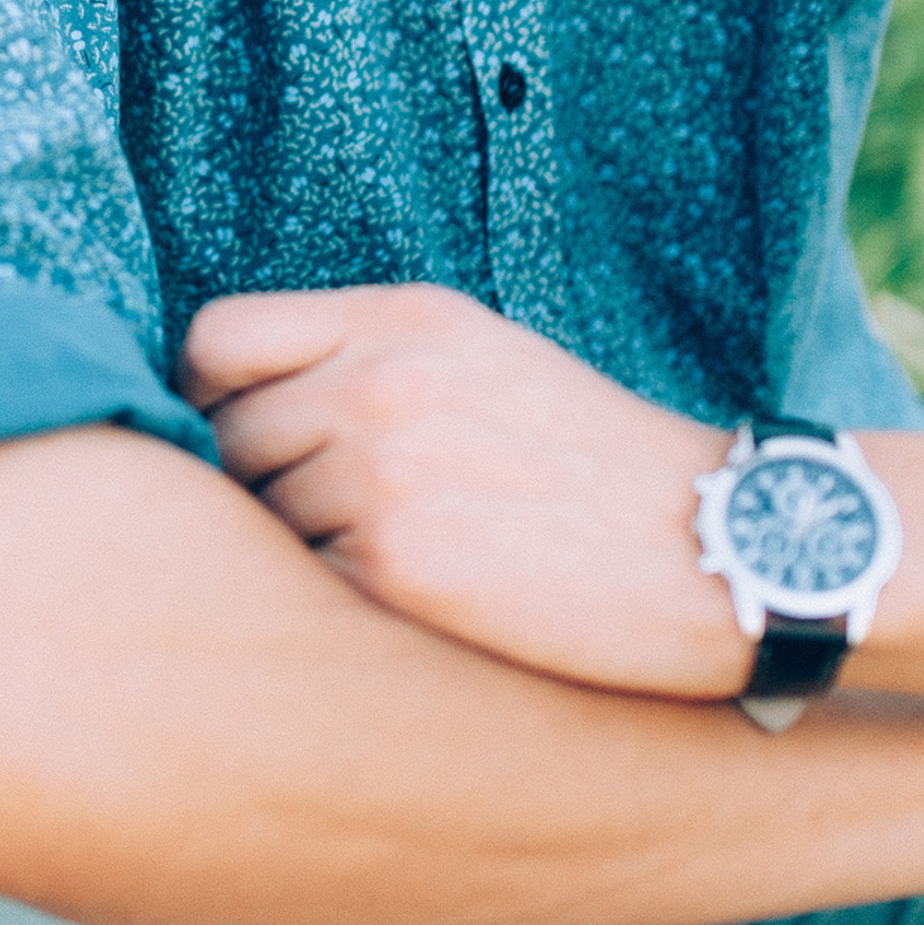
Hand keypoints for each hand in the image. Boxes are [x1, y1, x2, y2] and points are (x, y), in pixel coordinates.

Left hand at [178, 283, 753, 699]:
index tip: (229, 429)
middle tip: (318, 516)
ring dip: (299, 549)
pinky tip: (405, 606)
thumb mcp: (480, 353)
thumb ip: (362, 356)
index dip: (206, 393)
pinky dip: (337, 605)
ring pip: (261, 521)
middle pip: (226, 438)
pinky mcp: (395, 571)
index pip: (216, 337)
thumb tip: (238, 399)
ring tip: (386, 559)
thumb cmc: (594, 456)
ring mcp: (380, 477)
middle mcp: (376, 384)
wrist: (717, 545)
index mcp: (396, 318)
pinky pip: (305, 587)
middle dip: (255, 482)